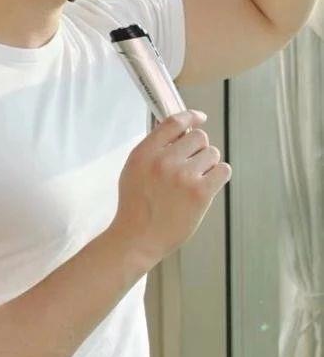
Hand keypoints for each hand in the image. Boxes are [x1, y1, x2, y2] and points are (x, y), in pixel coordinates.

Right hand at [110, 109, 231, 271]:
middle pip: (198, 137)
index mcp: (145, 153)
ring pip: (212, 153)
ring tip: (195, 180)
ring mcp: (183, 177)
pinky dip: (219, 175)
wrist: (138, 239)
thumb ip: (152, 148)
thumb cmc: (136, 205)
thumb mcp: (133, 169)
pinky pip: (223, 170)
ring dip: (208, 164)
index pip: (174, 122)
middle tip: (191, 164)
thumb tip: (178, 128)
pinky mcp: (200, 193)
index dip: (191, 116)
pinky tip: (209, 184)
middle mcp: (164, 161)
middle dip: (198, 148)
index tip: (200, 118)